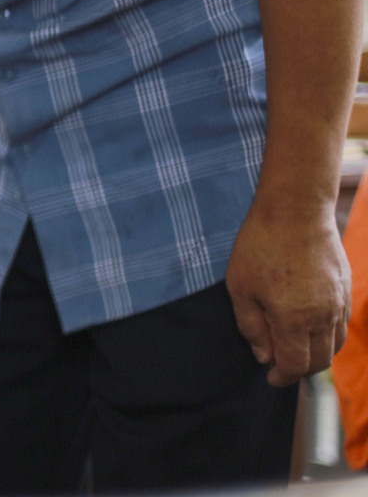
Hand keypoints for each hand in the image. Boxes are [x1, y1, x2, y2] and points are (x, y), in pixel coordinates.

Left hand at [225, 201, 348, 385]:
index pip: (295, 364)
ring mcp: (340, 303)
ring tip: (295, 349)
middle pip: (320, 360)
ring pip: (334, 345)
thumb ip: (251, 327)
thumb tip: (264, 356)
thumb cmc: (260, 246)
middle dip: (300, 369)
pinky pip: (342, 324)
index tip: (271, 377)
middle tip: (281, 366)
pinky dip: (328, 335)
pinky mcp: (347, 289)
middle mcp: (323, 316)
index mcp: (294, 320)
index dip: (282, 376)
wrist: (295, 211)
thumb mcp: (240, 288)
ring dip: (317, 354)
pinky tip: (310, 327)